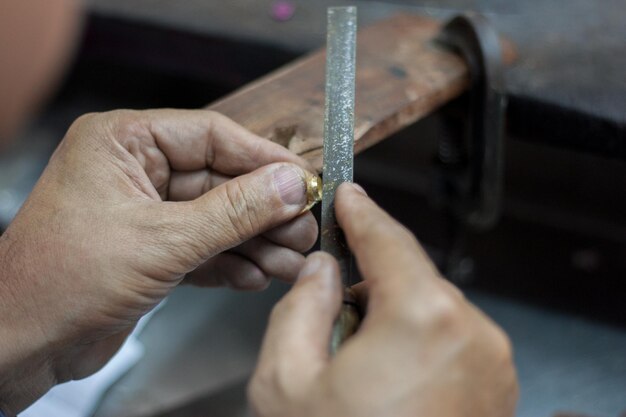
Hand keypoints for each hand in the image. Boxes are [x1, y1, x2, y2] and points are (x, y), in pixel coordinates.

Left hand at [0, 109, 317, 413]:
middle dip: (265, 209)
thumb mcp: (163, 240)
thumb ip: (234, 212)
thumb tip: (290, 185)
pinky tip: (258, 275)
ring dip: (256, 241)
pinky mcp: (151, 249)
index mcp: (124, 143)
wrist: (23, 343)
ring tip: (292, 260)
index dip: (263, 159)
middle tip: (304, 227)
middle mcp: (135, 171)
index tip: (304, 179)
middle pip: (220, 180)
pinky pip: (203, 246)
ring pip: (217, 217)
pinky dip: (232, 262)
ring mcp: (145, 211)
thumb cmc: (64, 279)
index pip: (212, 136)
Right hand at [249, 183, 517, 416]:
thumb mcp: (287, 380)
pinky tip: (385, 381)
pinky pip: (451, 339)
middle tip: (330, 308)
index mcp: (421, 318)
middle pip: (410, 276)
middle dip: (370, 281)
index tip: (348, 196)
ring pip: (431, 308)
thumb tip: (321, 272)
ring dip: (392, 317)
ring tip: (355, 365)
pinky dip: (417, 342)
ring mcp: (492, 364)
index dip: (361, 212)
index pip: (387, 239)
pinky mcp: (497, 389)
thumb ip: (300, 307)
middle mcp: (471, 334)